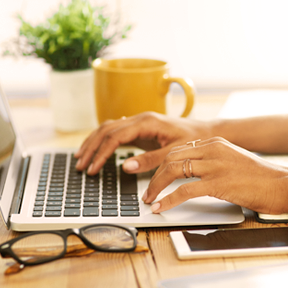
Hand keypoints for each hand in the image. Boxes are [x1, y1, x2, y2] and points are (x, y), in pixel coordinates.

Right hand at [74, 112, 214, 175]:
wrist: (206, 132)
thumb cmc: (194, 140)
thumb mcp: (174, 153)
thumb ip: (150, 160)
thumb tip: (126, 166)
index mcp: (147, 122)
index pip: (115, 136)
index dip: (101, 153)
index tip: (93, 169)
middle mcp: (140, 118)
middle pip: (106, 130)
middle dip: (91, 148)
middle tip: (81, 166)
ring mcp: (139, 122)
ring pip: (108, 128)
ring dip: (93, 143)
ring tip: (81, 159)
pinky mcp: (140, 129)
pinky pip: (115, 132)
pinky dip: (102, 141)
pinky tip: (95, 150)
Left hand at [143, 137, 287, 214]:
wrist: (283, 184)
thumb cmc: (261, 178)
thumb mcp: (233, 161)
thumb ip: (213, 162)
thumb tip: (192, 175)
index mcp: (215, 143)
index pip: (178, 149)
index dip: (161, 164)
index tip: (153, 177)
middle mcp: (212, 150)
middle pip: (171, 158)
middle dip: (154, 176)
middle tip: (147, 192)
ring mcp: (215, 165)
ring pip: (173, 171)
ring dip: (156, 187)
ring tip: (149, 200)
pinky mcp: (219, 183)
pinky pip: (184, 190)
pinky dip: (168, 200)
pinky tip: (161, 207)